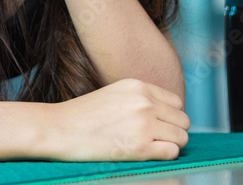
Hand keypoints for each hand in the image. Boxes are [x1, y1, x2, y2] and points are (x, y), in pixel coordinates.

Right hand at [47, 78, 190, 161]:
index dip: (169, 116)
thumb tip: (164, 114)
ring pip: (182, 137)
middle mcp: (144, 102)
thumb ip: (139, 99)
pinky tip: (146, 153)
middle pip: (183, 120)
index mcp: (138, 86)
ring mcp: (144, 124)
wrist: (59, 128)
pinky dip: (164, 155)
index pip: (176, 102)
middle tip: (154, 138)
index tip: (157, 124)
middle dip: (173, 131)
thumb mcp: (114, 94)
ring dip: (170, 144)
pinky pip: (172, 152)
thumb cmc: (82, 114)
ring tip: (149, 146)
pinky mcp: (141, 147)